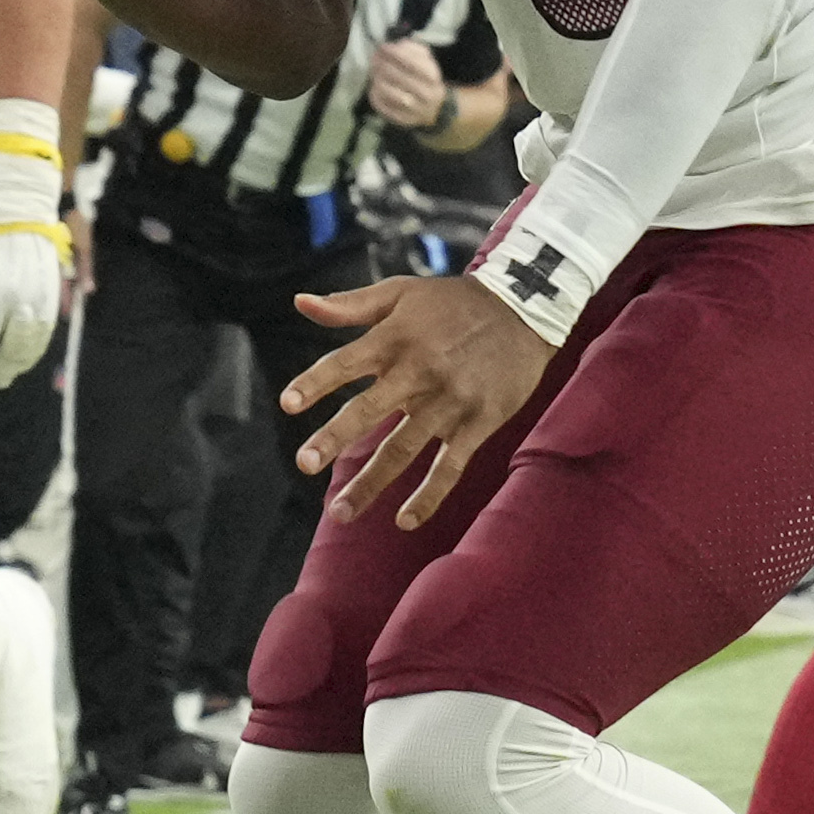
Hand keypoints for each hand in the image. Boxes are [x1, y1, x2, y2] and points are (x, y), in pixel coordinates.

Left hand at [285, 272, 553, 529]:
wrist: (526, 307)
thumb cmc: (454, 301)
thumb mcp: (401, 293)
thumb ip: (349, 305)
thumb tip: (299, 303)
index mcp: (395, 339)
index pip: (346, 363)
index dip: (316, 382)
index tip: (287, 404)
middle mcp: (419, 371)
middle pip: (370, 410)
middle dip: (335, 437)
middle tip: (304, 463)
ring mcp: (450, 401)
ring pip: (404, 448)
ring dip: (371, 482)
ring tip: (341, 513)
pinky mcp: (479, 422)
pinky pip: (450, 466)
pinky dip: (429, 495)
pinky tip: (404, 520)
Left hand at [365, 36, 448, 129]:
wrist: (435, 109)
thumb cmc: (426, 80)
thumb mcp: (427, 61)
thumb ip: (413, 49)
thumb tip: (396, 45)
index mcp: (433, 77)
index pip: (412, 63)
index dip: (395, 53)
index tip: (383, 47)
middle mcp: (426, 94)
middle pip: (398, 77)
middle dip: (383, 65)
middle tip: (374, 58)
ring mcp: (415, 109)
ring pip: (390, 93)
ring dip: (378, 80)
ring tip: (374, 73)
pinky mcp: (403, 120)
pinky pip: (384, 107)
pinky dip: (376, 96)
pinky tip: (374, 88)